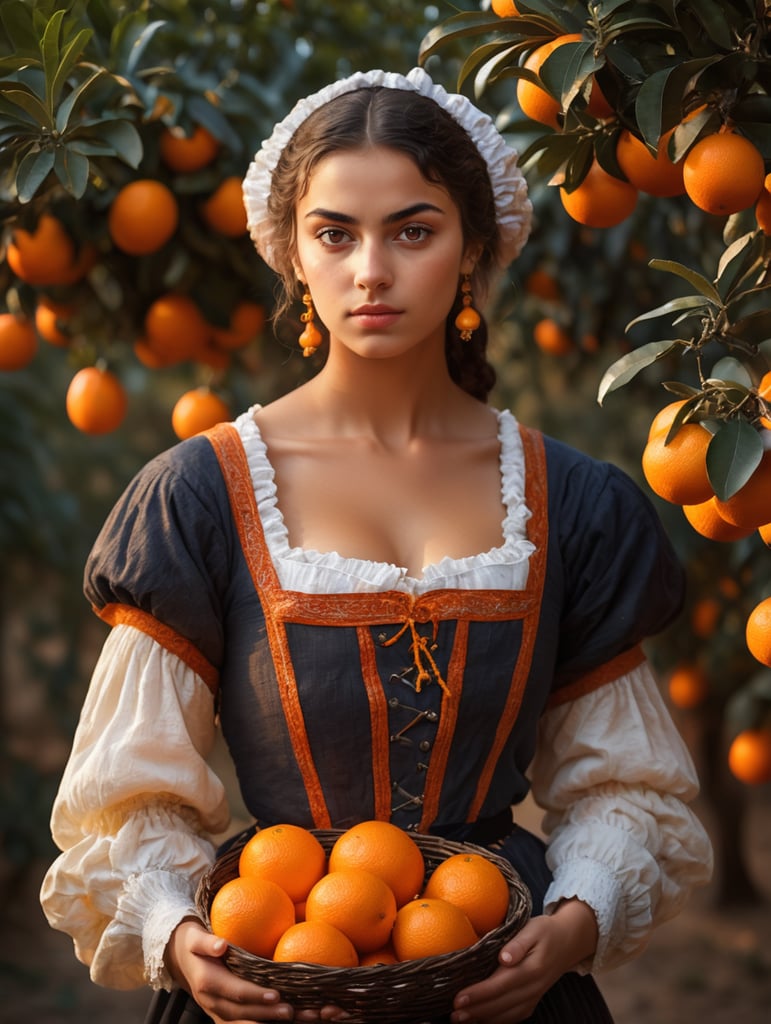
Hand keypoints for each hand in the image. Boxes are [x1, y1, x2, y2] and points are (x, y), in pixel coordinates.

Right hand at [165, 918, 345, 1021]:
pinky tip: (289, 1020)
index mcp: (208, 984)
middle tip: (292, 1012)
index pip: (235, 993)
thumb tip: (221, 945)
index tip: (276, 995)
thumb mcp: (194, 937)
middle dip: (267, 1015)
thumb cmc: (193, 943)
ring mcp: (219, 1013)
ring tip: (296, 1018)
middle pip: (243, 1014)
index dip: (255, 996)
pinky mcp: (226, 1017)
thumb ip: (206, 941)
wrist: (179, 960)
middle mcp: (213, 1004)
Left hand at [449, 899, 597, 1022]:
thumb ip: (518, 943)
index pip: (500, 985)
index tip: (458, 998)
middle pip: (501, 1004)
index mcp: (532, 968)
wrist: (569, 941)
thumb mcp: (533, 928)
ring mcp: (534, 996)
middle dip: (476, 1011)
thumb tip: (504, 958)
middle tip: (453, 1014)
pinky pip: (514, 1016)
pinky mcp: (533, 1000)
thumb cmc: (546, 931)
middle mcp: (534, 987)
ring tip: (460, 1020)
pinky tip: (480, 1021)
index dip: (479, 994)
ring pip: (507, 1014)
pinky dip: (497, 1021)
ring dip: (483, 1019)